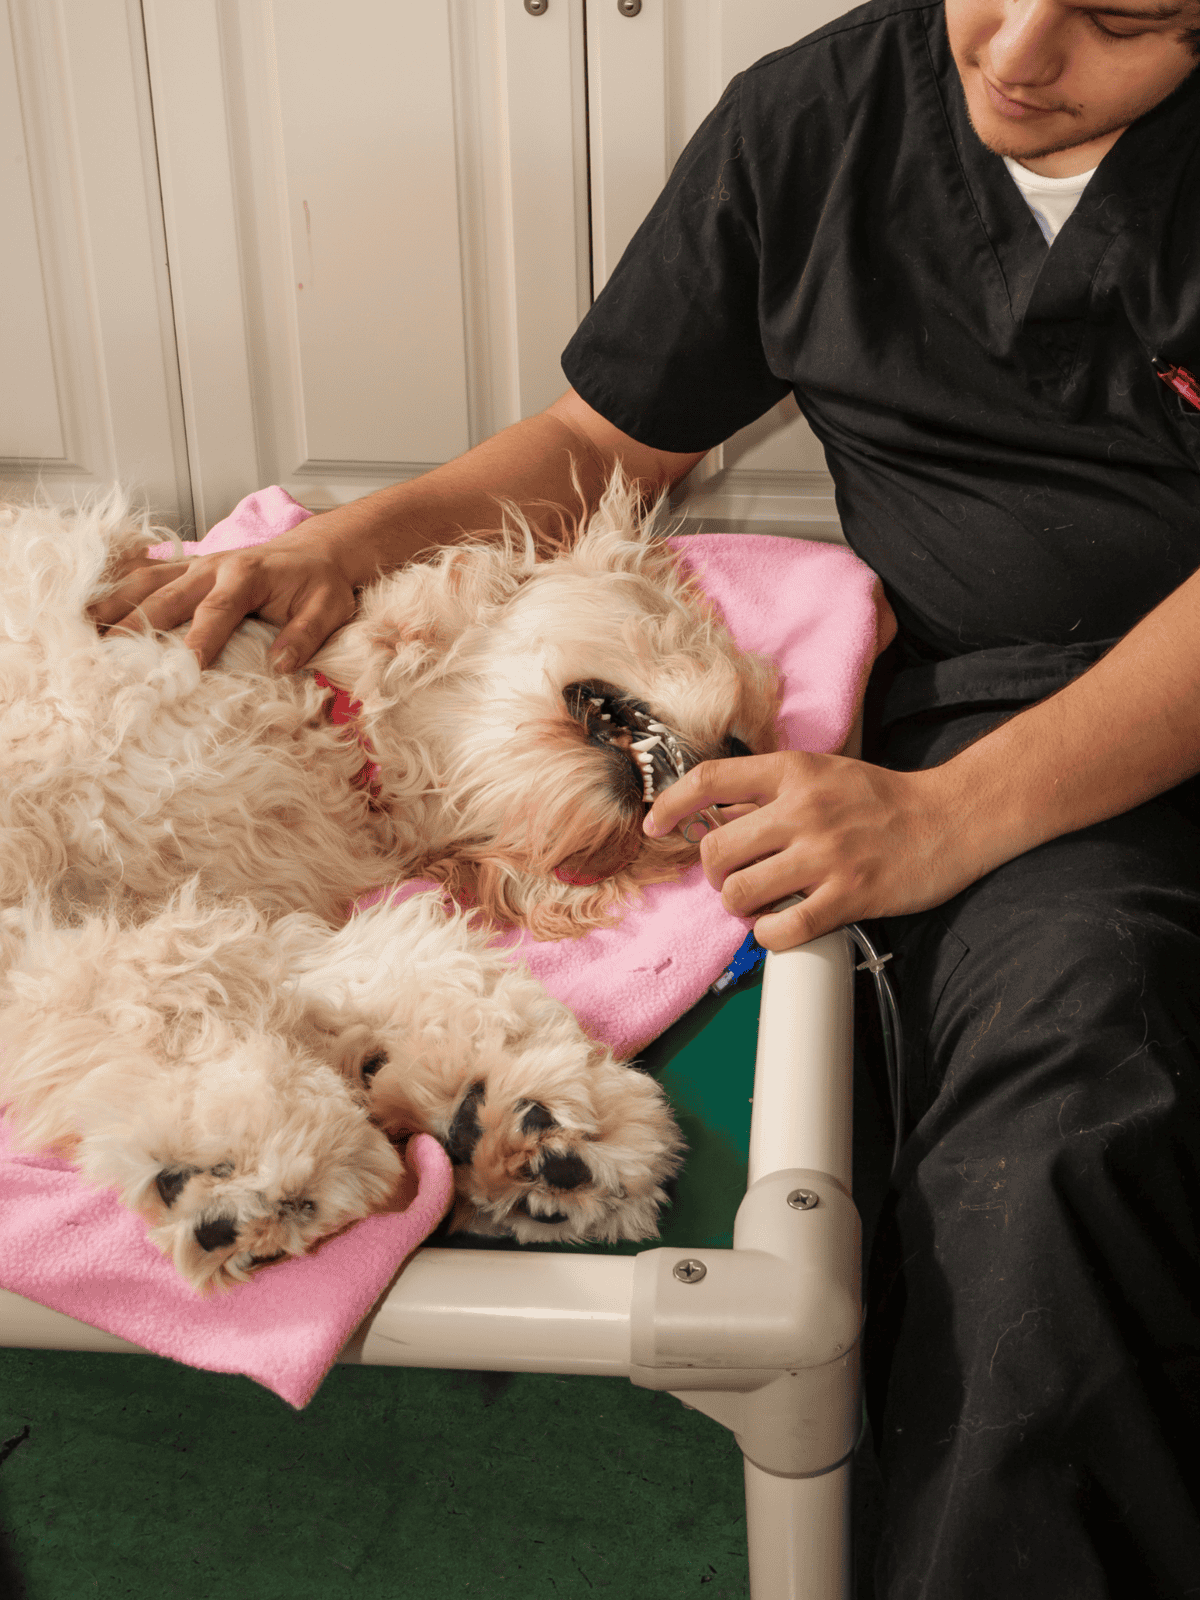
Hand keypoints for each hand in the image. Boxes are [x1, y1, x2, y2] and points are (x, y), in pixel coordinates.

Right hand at [88, 529, 359, 671]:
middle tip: (108, 658)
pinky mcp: (185, 570)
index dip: (197, 640)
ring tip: (81, 633)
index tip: (180, 670)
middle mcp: (213, 567)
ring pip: (146, 584)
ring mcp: (194, 566)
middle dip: (136, 628)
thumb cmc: (320, 585)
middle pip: (166, 598)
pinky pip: (145, 578)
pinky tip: (90, 612)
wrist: (315, 551)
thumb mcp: (329, 609)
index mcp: (248, 576)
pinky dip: (117, 593)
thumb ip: (306, 635)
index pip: (218, 611)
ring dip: (114, 607)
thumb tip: (280, 665)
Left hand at [643, 750, 976, 949]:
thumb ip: (768, 794)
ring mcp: (826, 854)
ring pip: (739, 893)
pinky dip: (770, 935)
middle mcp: (804, 809)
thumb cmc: (879, 800)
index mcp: (793, 772)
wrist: (950, 819)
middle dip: (713, 874)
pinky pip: (780, 930)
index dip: (670, 805)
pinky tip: (782, 926)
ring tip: (762, 903)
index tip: (653, 827)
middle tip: (733, 879)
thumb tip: (709, 818)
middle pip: (715, 850)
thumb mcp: (821, 775)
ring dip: (741, 907)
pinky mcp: (849, 895)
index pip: (710, 781)